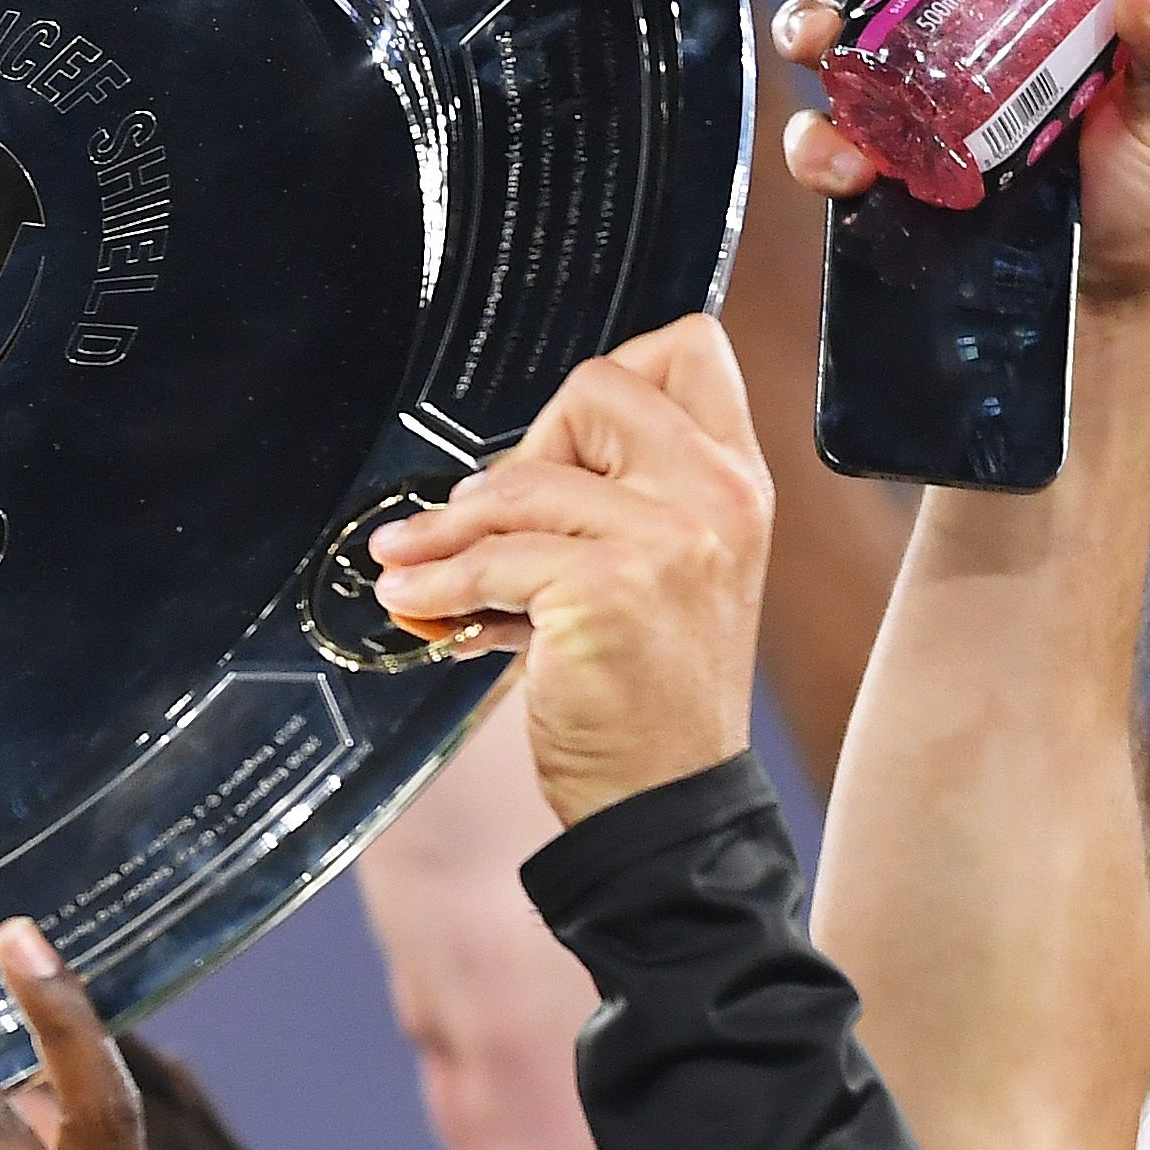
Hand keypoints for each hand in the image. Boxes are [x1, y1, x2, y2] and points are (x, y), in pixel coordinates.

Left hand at [369, 317, 772, 828]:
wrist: (665, 802)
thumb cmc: (652, 699)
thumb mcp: (664, 575)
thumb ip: (615, 503)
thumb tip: (498, 474)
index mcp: (736, 482)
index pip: (689, 347)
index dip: (609, 381)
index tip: (560, 447)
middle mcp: (717, 496)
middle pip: (599, 385)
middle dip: (527, 444)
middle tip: (494, 514)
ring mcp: (670, 539)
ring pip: (524, 479)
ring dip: (449, 526)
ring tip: (413, 562)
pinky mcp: (609, 589)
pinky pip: (493, 557)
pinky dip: (439, 580)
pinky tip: (417, 600)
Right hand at [776, 0, 1149, 311]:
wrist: (1101, 300)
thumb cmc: (1137, 201)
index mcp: (1009, 40)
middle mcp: (949, 79)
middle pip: (868, 29)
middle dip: (822, 23)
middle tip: (820, 35)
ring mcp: (914, 137)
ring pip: (836, 94)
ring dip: (817, 104)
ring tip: (840, 137)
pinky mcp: (892, 195)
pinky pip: (835, 166)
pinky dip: (822, 162)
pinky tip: (850, 178)